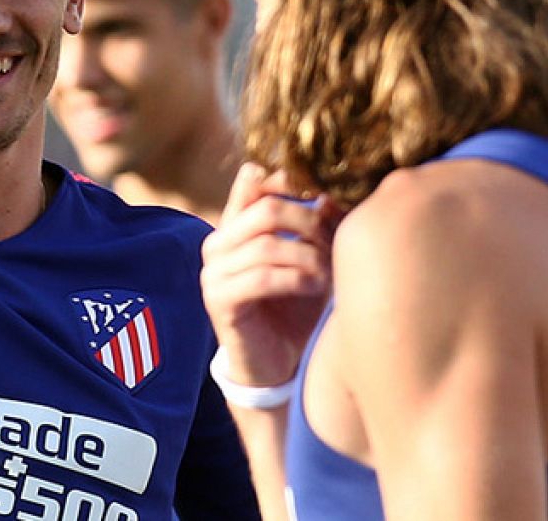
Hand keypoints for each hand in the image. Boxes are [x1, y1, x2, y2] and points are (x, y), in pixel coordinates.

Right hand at [201, 164, 341, 387]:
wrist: (276, 363)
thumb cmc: (295, 307)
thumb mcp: (309, 259)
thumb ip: (313, 226)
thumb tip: (328, 196)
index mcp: (235, 226)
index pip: (255, 183)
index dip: (291, 184)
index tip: (325, 199)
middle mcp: (218, 242)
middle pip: (265, 209)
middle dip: (308, 222)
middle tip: (334, 242)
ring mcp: (213, 271)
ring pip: (266, 245)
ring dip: (307, 256)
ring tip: (329, 272)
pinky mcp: (219, 300)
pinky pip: (260, 278)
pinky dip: (295, 279)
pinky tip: (315, 286)